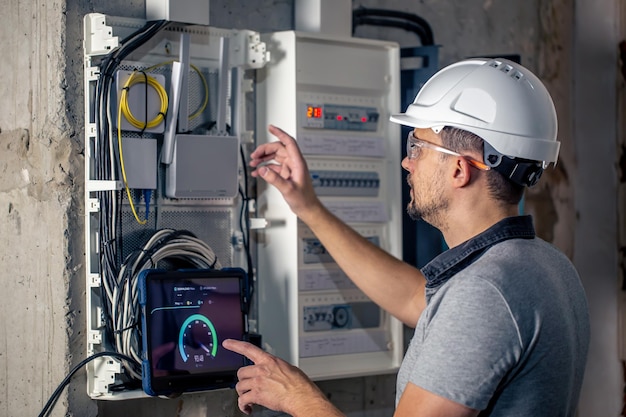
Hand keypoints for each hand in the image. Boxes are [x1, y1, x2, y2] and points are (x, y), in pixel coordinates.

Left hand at [222, 339, 339, 415]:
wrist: (301, 396)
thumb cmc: (299, 384)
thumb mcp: (288, 368)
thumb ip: (276, 368)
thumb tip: (275, 372)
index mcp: (269, 360)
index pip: (248, 349)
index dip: (235, 345)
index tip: (227, 343)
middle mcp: (261, 369)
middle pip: (241, 372)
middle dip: (243, 380)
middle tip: (247, 386)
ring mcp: (257, 382)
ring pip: (239, 386)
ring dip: (242, 393)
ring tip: (248, 399)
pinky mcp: (256, 395)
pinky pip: (242, 400)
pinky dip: (243, 406)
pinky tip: (248, 408)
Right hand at [250, 125, 322, 220]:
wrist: (307, 208)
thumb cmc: (304, 199)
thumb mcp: (288, 189)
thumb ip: (274, 179)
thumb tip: (263, 169)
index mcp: (298, 162)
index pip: (289, 142)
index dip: (280, 133)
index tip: (271, 128)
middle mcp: (294, 163)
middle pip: (278, 148)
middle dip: (265, 150)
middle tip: (254, 155)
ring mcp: (290, 168)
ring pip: (275, 156)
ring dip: (264, 158)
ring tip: (254, 162)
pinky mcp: (286, 174)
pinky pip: (274, 166)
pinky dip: (266, 168)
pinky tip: (258, 172)